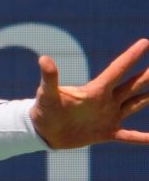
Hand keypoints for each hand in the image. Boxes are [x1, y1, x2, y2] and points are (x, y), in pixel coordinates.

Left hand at [31, 38, 148, 148]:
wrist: (43, 132)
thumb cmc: (44, 110)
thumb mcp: (47, 94)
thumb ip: (49, 78)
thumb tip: (43, 58)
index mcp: (95, 90)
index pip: (117, 70)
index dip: (131, 56)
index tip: (144, 42)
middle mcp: (106, 101)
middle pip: (133, 85)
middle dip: (148, 75)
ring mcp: (108, 116)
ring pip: (135, 104)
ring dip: (148, 98)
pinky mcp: (107, 132)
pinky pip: (129, 136)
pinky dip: (141, 138)